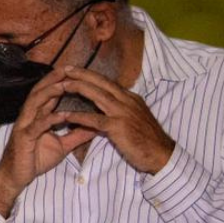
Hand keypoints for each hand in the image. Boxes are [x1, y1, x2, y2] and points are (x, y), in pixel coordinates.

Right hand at [0, 65, 96, 215]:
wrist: (17, 176)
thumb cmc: (36, 159)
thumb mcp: (62, 145)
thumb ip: (77, 135)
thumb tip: (96, 127)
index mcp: (38, 116)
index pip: (49, 93)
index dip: (60, 80)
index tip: (76, 70)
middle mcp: (30, 117)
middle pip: (40, 91)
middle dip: (54, 79)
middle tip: (69, 68)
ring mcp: (25, 125)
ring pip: (36, 103)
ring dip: (50, 92)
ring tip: (65, 84)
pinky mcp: (24, 138)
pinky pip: (38, 125)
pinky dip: (51, 119)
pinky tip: (63, 115)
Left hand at [58, 67, 174, 173]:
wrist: (161, 154)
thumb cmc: (146, 138)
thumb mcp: (133, 117)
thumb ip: (120, 108)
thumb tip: (104, 103)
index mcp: (130, 98)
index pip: (107, 82)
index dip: (90, 75)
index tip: (74, 69)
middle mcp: (127, 101)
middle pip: (101, 83)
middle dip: (82, 74)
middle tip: (64, 68)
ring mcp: (123, 113)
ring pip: (98, 95)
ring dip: (79, 88)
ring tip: (61, 85)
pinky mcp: (119, 127)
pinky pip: (95, 120)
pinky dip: (79, 117)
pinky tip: (65, 116)